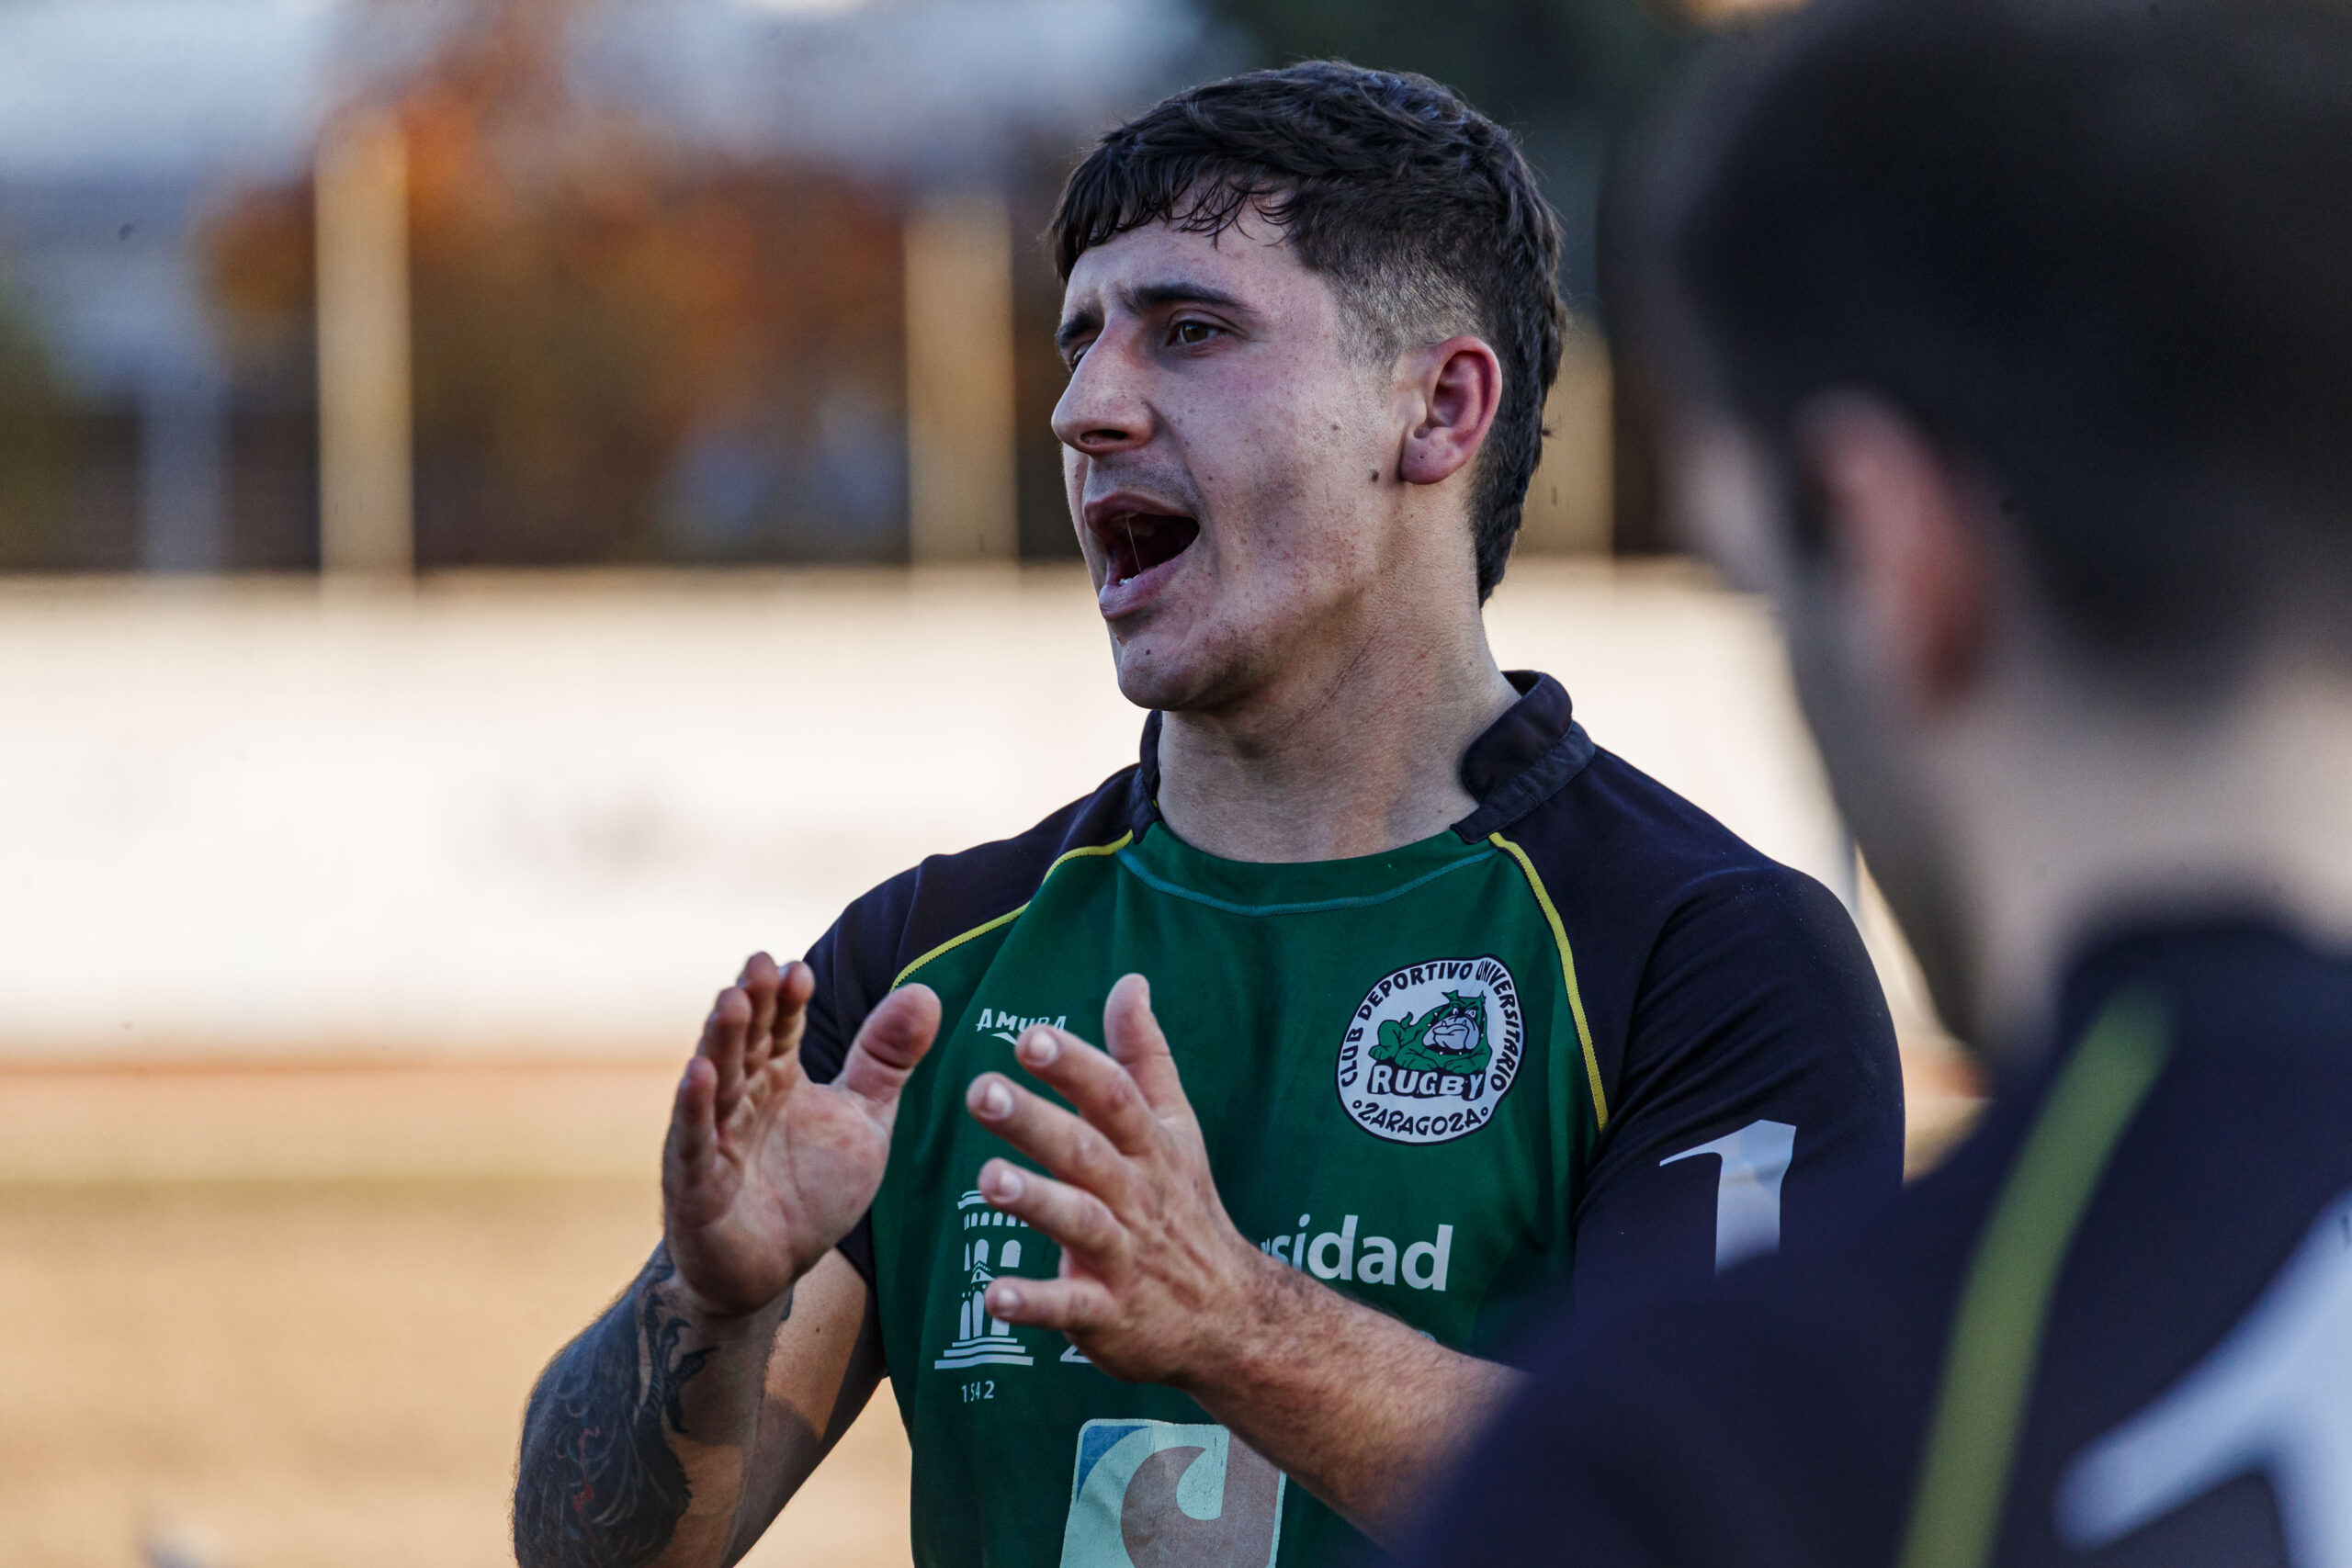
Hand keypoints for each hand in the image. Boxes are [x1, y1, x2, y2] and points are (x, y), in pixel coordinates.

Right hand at [664, 953, 939, 1317]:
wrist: (771, 1270)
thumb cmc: (812, 1189)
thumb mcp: (863, 1120)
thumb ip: (887, 1059)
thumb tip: (926, 991)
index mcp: (779, 1078)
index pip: (783, 1028)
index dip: (789, 1001)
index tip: (799, 970)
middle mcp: (742, 1098)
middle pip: (747, 1043)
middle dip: (753, 1004)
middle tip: (760, 964)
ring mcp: (714, 1138)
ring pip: (717, 1082)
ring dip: (722, 1042)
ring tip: (731, 1001)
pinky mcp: (694, 1183)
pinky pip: (692, 1142)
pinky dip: (692, 1110)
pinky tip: (695, 1074)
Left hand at [962, 972, 1271, 1386]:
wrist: (1230, 1317)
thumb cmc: (1187, 1207)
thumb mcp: (1176, 1128)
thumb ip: (1143, 1056)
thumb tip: (1129, 981)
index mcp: (1150, 1148)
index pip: (1115, 1097)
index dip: (1075, 1067)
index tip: (1031, 1037)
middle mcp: (1138, 1196)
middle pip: (1087, 1152)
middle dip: (1036, 1122)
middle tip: (982, 1091)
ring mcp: (1125, 1257)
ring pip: (1080, 1223)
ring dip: (1035, 1201)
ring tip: (987, 1180)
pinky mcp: (1108, 1315)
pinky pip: (1070, 1307)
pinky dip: (1034, 1303)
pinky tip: (994, 1295)